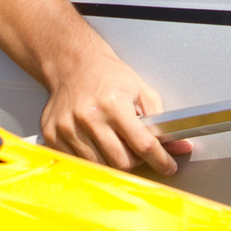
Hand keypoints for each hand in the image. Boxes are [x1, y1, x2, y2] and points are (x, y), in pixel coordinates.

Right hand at [38, 49, 192, 176]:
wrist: (72, 64)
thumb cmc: (106, 75)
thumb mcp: (140, 90)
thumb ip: (160, 119)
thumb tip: (178, 144)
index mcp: (113, 103)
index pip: (143, 144)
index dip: (160, 160)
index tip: (168, 166)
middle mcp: (89, 116)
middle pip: (122, 162)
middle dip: (135, 160)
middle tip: (135, 148)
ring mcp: (68, 128)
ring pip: (100, 166)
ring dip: (112, 160)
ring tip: (113, 140)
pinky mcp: (52, 135)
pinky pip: (78, 162)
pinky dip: (91, 157)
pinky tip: (93, 139)